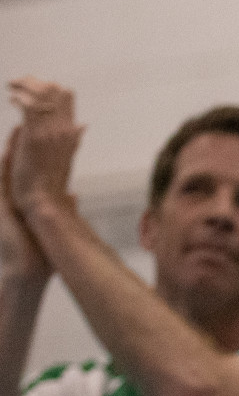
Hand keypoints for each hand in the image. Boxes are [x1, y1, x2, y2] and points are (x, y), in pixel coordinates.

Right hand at [0, 132, 48, 282]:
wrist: (28, 270)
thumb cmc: (41, 253)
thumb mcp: (54, 225)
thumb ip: (63, 207)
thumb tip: (74, 195)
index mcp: (26, 202)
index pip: (29, 172)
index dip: (33, 154)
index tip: (39, 135)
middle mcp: (14, 200)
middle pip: (16, 167)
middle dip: (20, 146)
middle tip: (24, 124)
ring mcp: (5, 204)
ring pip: (5, 171)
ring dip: (10, 151)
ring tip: (16, 130)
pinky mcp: (1, 209)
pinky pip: (0, 184)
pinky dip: (2, 169)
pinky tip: (4, 154)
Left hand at [6, 79, 80, 223]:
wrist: (44, 199)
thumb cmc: (51, 182)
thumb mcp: (68, 156)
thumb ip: (74, 138)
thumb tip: (84, 125)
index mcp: (71, 131)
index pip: (67, 95)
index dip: (50, 86)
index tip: (33, 87)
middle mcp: (64, 128)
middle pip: (55, 89)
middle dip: (34, 81)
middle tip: (18, 82)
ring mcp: (50, 132)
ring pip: (42, 94)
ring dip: (24, 85)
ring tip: (12, 87)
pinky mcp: (35, 137)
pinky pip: (29, 107)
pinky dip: (20, 98)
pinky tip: (12, 99)